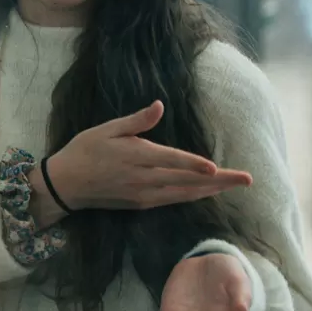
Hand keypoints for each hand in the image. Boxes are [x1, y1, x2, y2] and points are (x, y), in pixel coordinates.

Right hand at [32, 101, 251, 226]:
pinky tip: (207, 193)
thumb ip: (136, 120)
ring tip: (234, 186)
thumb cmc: (84, 150)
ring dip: (212, 191)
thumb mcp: (106, 129)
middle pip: (187, 181)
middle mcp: (143, 179)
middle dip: (219, 181)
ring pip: (184, 194)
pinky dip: (193, 196)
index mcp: (135, 157)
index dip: (194, 165)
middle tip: (246, 179)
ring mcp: (143, 194)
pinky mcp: (141, 203)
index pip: (172, 161)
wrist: (65, 184)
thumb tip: (159, 106)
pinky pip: (173, 200)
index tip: (215, 167)